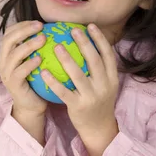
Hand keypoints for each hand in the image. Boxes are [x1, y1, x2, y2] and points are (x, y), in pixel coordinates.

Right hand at [0, 20, 47, 116]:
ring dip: (28, 45)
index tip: (39, 22)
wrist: (33, 106)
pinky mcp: (13, 84)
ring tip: (43, 39)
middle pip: (8, 40)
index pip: (10, 33)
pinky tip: (40, 59)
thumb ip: (42, 47)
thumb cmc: (39, 81)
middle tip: (40, 26)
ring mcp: (7, 73)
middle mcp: (4, 61)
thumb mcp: (39, 61)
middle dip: (24, 30)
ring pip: (13, 54)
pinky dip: (29, 64)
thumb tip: (59, 30)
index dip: (22, 25)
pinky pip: (19, 72)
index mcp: (9, 54)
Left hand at [40, 23, 118, 145]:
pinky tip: (43, 71)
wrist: (99, 129)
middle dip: (84, 43)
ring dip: (67, 60)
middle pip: (94, 61)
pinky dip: (53, 81)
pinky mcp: (78, 107)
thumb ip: (100, 68)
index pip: (108, 55)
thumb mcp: (105, 85)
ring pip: (79, 75)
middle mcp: (104, 86)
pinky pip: (64, 92)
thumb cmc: (98, 102)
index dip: (100, 39)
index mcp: (112, 79)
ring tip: (57, 46)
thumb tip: (88, 45)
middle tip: (73, 30)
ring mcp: (91, 97)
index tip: (90, 26)